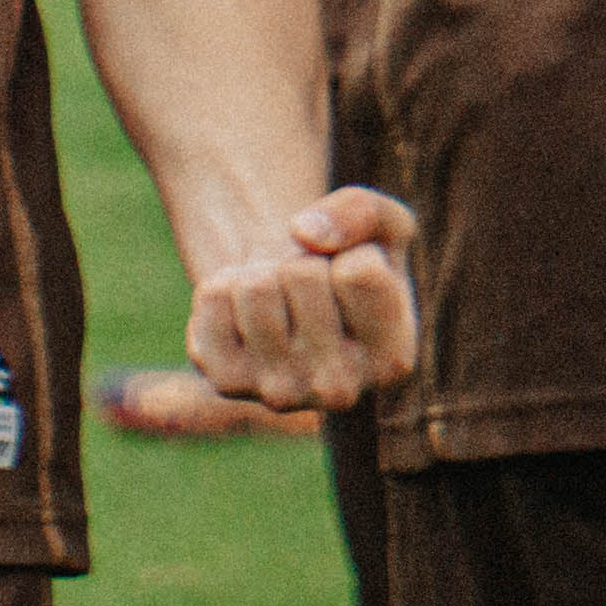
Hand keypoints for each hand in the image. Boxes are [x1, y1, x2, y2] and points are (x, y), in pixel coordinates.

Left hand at [184, 187, 422, 414]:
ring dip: (262, 270)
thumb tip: (304, 233)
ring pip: (255, 286)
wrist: (291, 301)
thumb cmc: (346, 263)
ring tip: (278, 297)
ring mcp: (280, 394)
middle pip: (301, 274)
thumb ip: (365, 212)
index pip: (358, 272)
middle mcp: (340, 391)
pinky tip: (247, 313)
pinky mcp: (226, 381)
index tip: (349, 274)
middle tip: (307, 287)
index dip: (351, 251)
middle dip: (301, 259)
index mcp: (393, 361)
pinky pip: (213, 297)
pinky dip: (226, 284)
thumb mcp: (382, 226)